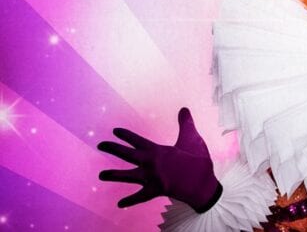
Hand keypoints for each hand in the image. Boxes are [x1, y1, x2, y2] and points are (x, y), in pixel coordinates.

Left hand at [98, 108, 221, 212]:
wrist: (201, 183)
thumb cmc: (197, 159)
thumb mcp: (192, 138)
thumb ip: (185, 123)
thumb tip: (184, 108)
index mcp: (156, 150)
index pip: (136, 140)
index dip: (125, 135)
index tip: (115, 131)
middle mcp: (149, 163)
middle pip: (126, 154)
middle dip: (113, 148)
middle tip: (101, 145)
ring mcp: (150, 178)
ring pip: (127, 176)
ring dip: (113, 175)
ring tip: (101, 175)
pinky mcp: (155, 191)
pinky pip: (139, 196)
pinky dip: (130, 200)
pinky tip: (120, 203)